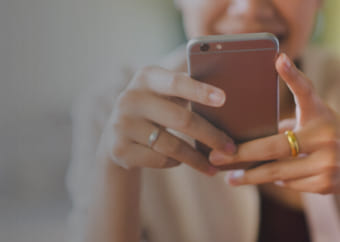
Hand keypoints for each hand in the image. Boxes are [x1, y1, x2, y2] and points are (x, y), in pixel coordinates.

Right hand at [97, 66, 235, 175]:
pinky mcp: (119, 149)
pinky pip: (159, 160)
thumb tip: (224, 101)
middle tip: (231, 148)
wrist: (117, 135)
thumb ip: (186, 90)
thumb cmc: (154, 109)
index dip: (200, 90)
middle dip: (211, 136)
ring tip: (214, 165)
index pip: (176, 83)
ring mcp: (122, 124)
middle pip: (181, 119)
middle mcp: (130, 98)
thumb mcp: (163, 93)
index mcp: (146, 78)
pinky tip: (180, 161)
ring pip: (171, 146)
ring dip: (196, 159)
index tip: (223, 99)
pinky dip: (175, 162)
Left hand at [210, 53, 339, 193]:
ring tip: (232, 177)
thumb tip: (245, 132)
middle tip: (215, 157)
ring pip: (278, 172)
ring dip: (251, 176)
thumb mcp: (313, 120)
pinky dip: (276, 182)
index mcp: (320, 114)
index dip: (293, 75)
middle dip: (240, 155)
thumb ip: (286, 123)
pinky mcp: (328, 183)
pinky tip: (266, 180)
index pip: (305, 91)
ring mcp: (329, 161)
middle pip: (273, 146)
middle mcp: (326, 136)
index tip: (279, 59)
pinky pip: (290, 184)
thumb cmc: (325, 135)